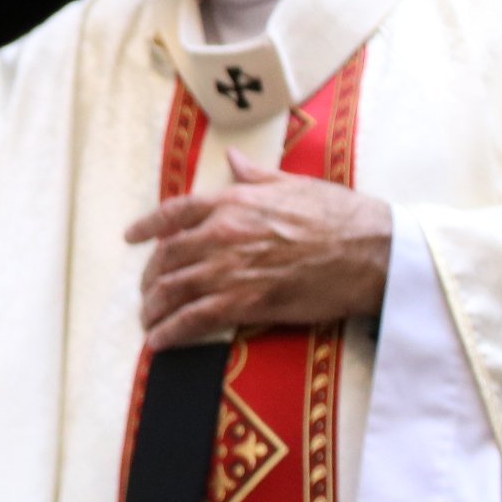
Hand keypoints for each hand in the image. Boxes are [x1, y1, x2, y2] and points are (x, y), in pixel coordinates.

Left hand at [123, 148, 391, 351]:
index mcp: (234, 201)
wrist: (370, 251)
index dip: (147, 226)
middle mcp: (223, 233)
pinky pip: (195, 319)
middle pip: (167, 256)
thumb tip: (234, 160)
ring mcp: (232, 269)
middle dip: (151, 277)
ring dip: (154, 307)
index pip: (175, 212)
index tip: (131, 237)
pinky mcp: (246, 303)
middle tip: (147, 291)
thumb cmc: (340, 215)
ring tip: (148, 320)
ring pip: (174, 289)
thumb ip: (256, 176)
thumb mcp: (294, 184)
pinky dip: (171, 331)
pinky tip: (159, 341)